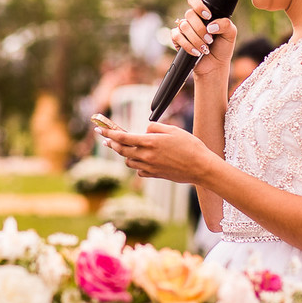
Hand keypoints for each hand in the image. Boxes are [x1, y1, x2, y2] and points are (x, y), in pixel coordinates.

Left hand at [98, 121, 214, 185]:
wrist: (201, 167)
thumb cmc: (190, 146)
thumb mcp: (173, 129)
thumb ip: (155, 127)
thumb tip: (145, 130)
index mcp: (150, 142)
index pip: (123, 137)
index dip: (109, 133)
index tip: (100, 130)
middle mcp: (147, 155)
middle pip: (122, 150)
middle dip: (112, 144)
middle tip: (107, 139)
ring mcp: (150, 167)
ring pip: (129, 162)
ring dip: (124, 155)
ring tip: (124, 148)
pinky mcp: (155, 175)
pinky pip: (139, 170)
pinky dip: (136, 165)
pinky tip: (140, 160)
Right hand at [173, 0, 236, 74]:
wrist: (215, 65)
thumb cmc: (222, 47)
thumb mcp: (230, 34)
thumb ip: (225, 24)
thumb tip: (210, 26)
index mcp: (204, 14)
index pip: (194, 0)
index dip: (199, 6)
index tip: (208, 16)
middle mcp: (193, 20)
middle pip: (189, 14)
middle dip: (200, 29)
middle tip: (210, 40)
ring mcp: (184, 29)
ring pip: (184, 26)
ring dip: (196, 39)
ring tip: (205, 48)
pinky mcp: (177, 40)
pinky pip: (177, 36)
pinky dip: (188, 45)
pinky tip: (196, 52)